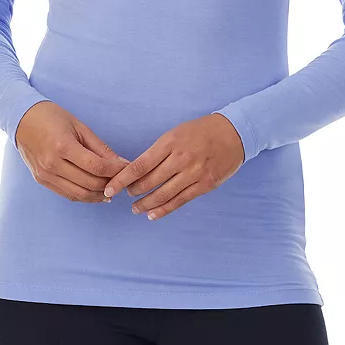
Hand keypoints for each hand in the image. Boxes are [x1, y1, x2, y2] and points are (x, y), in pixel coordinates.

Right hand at [15, 101, 130, 203]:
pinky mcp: (41, 180)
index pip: (96, 166)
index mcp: (63, 146)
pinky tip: (95, 192)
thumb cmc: (52, 117)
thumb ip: (100, 147)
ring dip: (98, 195)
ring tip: (112, 189)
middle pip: (89, 183)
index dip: (116, 170)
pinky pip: (67, 194)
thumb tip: (121, 163)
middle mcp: (52, 164)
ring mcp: (45, 175)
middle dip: (110, 183)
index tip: (128, 168)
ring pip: (79, 194)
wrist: (21, 119)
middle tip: (123, 179)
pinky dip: (84, 196)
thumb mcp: (79, 126)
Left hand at [103, 113, 245, 219]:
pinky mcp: (205, 185)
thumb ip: (159, 151)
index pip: (140, 165)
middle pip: (149, 181)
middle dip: (132, 191)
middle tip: (123, 195)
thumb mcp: (177, 133)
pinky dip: (164, 210)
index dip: (122, 179)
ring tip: (136, 208)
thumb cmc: (201, 131)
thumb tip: (137, 169)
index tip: (110, 187)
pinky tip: (153, 214)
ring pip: (163, 194)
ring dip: (146, 204)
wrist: (234, 133)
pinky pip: (180, 201)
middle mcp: (180, 158)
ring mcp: (194, 173)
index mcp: (170, 142)